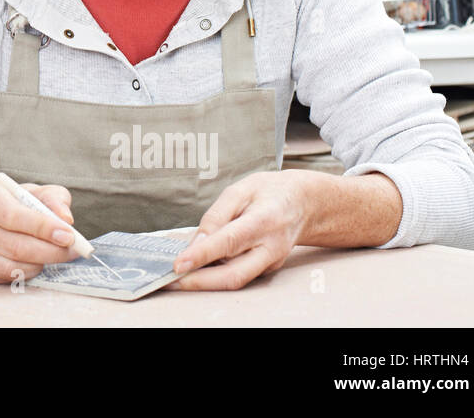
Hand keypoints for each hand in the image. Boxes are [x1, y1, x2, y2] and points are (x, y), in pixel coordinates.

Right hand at [0, 177, 76, 283]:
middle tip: (72, 251)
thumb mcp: (27, 191)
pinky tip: (34, 262)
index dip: (43, 228)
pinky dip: (26, 273)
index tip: (68, 236)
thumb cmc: (3, 203)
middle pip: (16, 246)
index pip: (14, 216)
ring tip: (54, 255)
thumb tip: (66, 219)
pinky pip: (4, 278)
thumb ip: (51, 198)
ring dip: (40, 264)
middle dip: (51, 251)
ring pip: (12, 267)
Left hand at [170, 171, 313, 290]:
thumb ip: (216, 215)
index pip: (229, 242)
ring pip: (236, 281)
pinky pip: (239, 275)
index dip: (202, 255)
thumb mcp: (240, 190)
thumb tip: (196, 242)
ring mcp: (271, 262)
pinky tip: (197, 270)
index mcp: (263, 221)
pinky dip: (216, 276)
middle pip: (233, 275)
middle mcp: (270, 247)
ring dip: (204, 283)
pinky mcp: (267, 268)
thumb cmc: (269, 192)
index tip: (178, 264)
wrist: (304, 204)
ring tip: (176, 278)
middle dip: (198, 283)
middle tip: (169, 282)